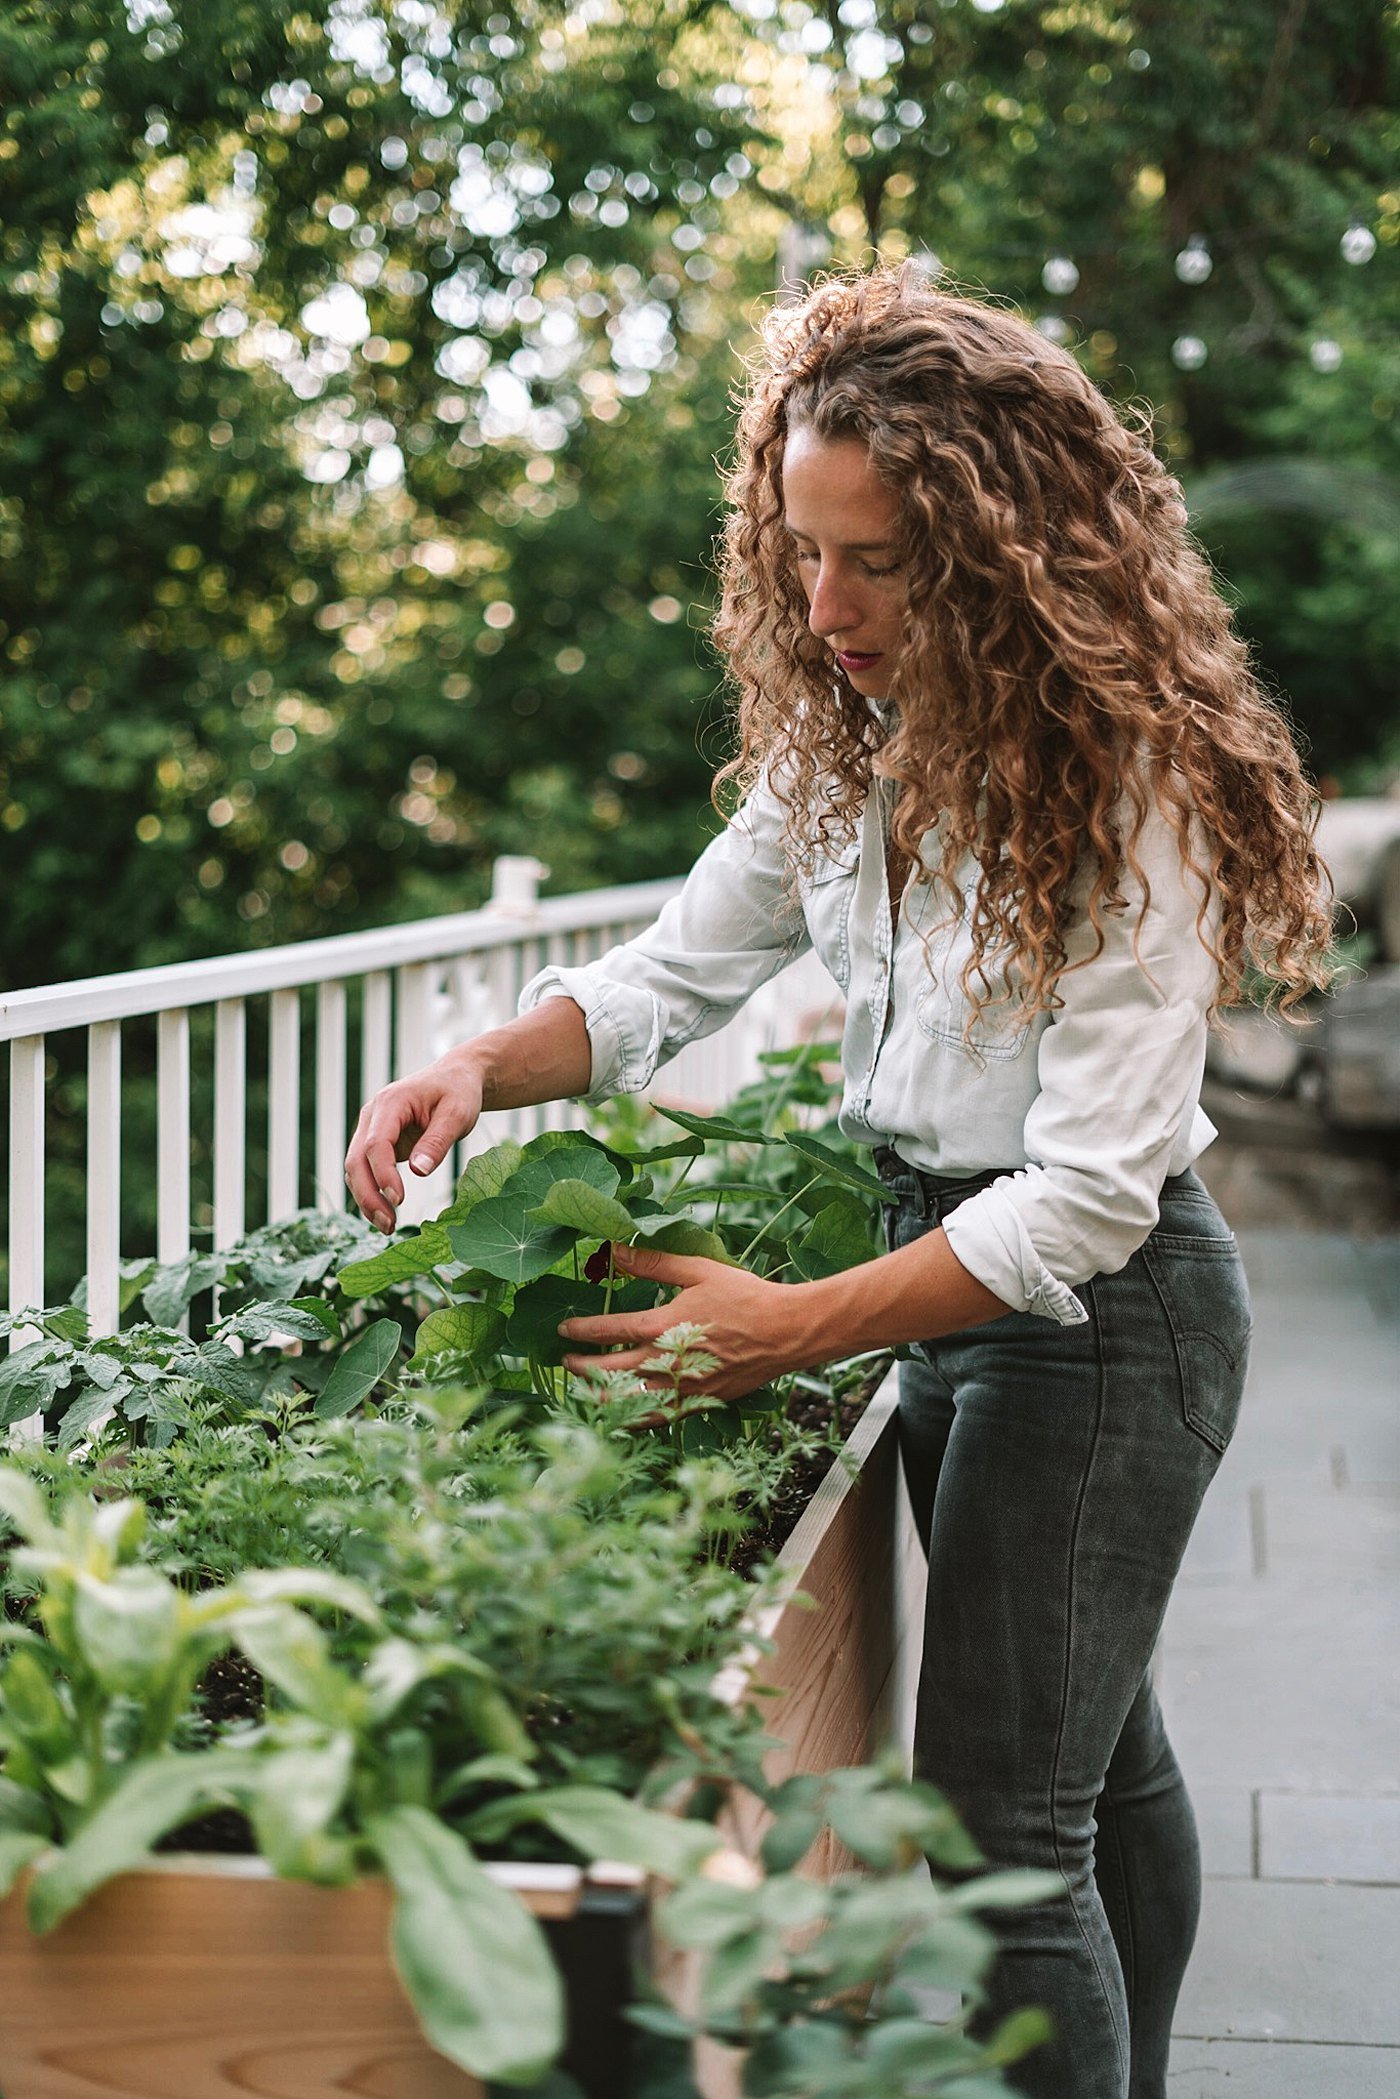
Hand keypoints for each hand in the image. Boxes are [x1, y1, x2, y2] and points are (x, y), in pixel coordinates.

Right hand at [345, 1052, 483, 1231]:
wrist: (455, 1078)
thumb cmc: (458, 1092)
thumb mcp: (457, 1113)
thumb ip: (437, 1141)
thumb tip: (419, 1172)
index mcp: (391, 1102)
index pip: (376, 1144)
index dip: (384, 1174)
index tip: (399, 1200)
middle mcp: (373, 1116)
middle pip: (356, 1160)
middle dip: (368, 1195)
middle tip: (389, 1224)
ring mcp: (371, 1130)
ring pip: (355, 1169)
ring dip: (367, 1199)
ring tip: (388, 1227)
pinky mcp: (376, 1144)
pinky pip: (365, 1171)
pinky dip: (372, 1193)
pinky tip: (386, 1214)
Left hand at [557, 1242, 826, 1402]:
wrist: (785, 1332)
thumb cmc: (744, 1297)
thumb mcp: (698, 1271)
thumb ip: (653, 1263)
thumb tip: (615, 1248)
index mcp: (664, 1326)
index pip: (609, 1331)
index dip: (581, 1330)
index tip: (564, 1329)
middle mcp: (667, 1361)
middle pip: (609, 1371)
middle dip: (581, 1368)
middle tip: (564, 1363)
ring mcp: (682, 1387)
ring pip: (627, 1400)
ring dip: (598, 1396)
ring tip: (581, 1391)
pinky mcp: (698, 1403)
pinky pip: (656, 1418)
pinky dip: (631, 1419)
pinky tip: (618, 1416)